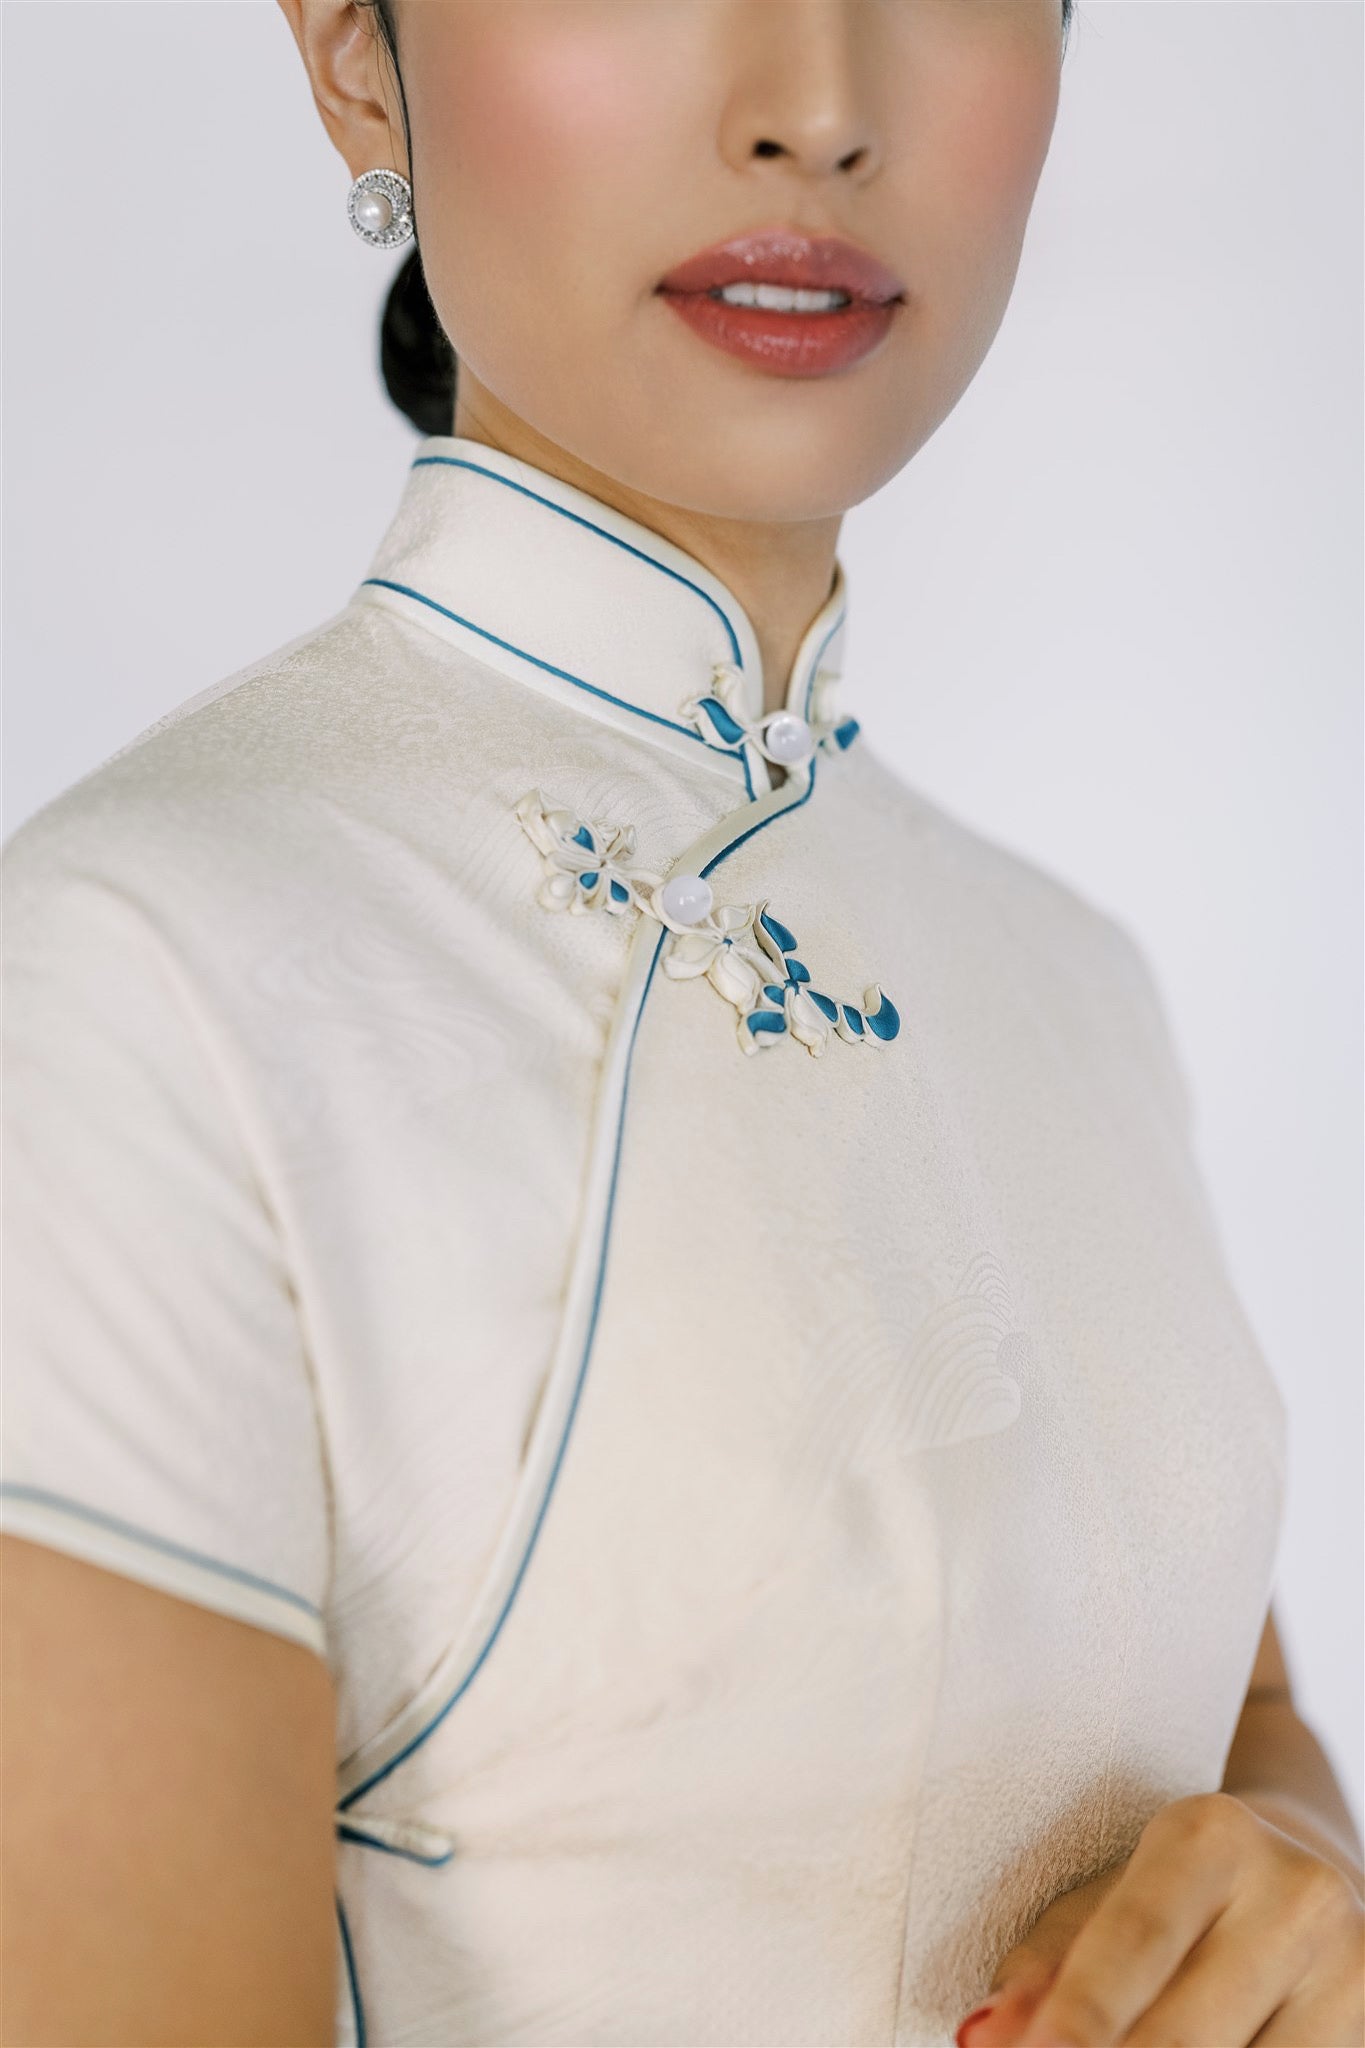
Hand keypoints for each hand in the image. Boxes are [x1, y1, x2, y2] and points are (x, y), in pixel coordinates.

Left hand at [954, 1792, 1364, 2046]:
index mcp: (1212, 1838)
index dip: (1081, 2015)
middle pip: (1186, 2034)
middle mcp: (1297, 1895)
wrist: (1304, 1880)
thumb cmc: (1172, 1895)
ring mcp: (1351, 1972)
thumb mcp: (1105, 1900)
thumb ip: (1043, 1969)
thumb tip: (981, 2038)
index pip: (1136, 1940)